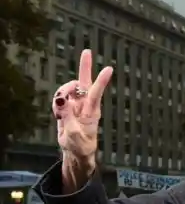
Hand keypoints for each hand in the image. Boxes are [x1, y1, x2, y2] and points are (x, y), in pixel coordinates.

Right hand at [53, 49, 112, 169]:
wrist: (76, 152)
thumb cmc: (81, 146)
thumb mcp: (74, 135)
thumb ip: (67, 117)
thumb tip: (61, 101)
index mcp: (92, 112)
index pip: (96, 93)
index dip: (101, 81)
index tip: (109, 69)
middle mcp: (85, 105)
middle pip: (84, 82)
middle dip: (85, 67)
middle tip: (87, 51)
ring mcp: (76, 105)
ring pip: (67, 89)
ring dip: (61, 94)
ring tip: (60, 112)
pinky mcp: (66, 107)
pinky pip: (59, 98)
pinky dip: (55, 103)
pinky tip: (58, 114)